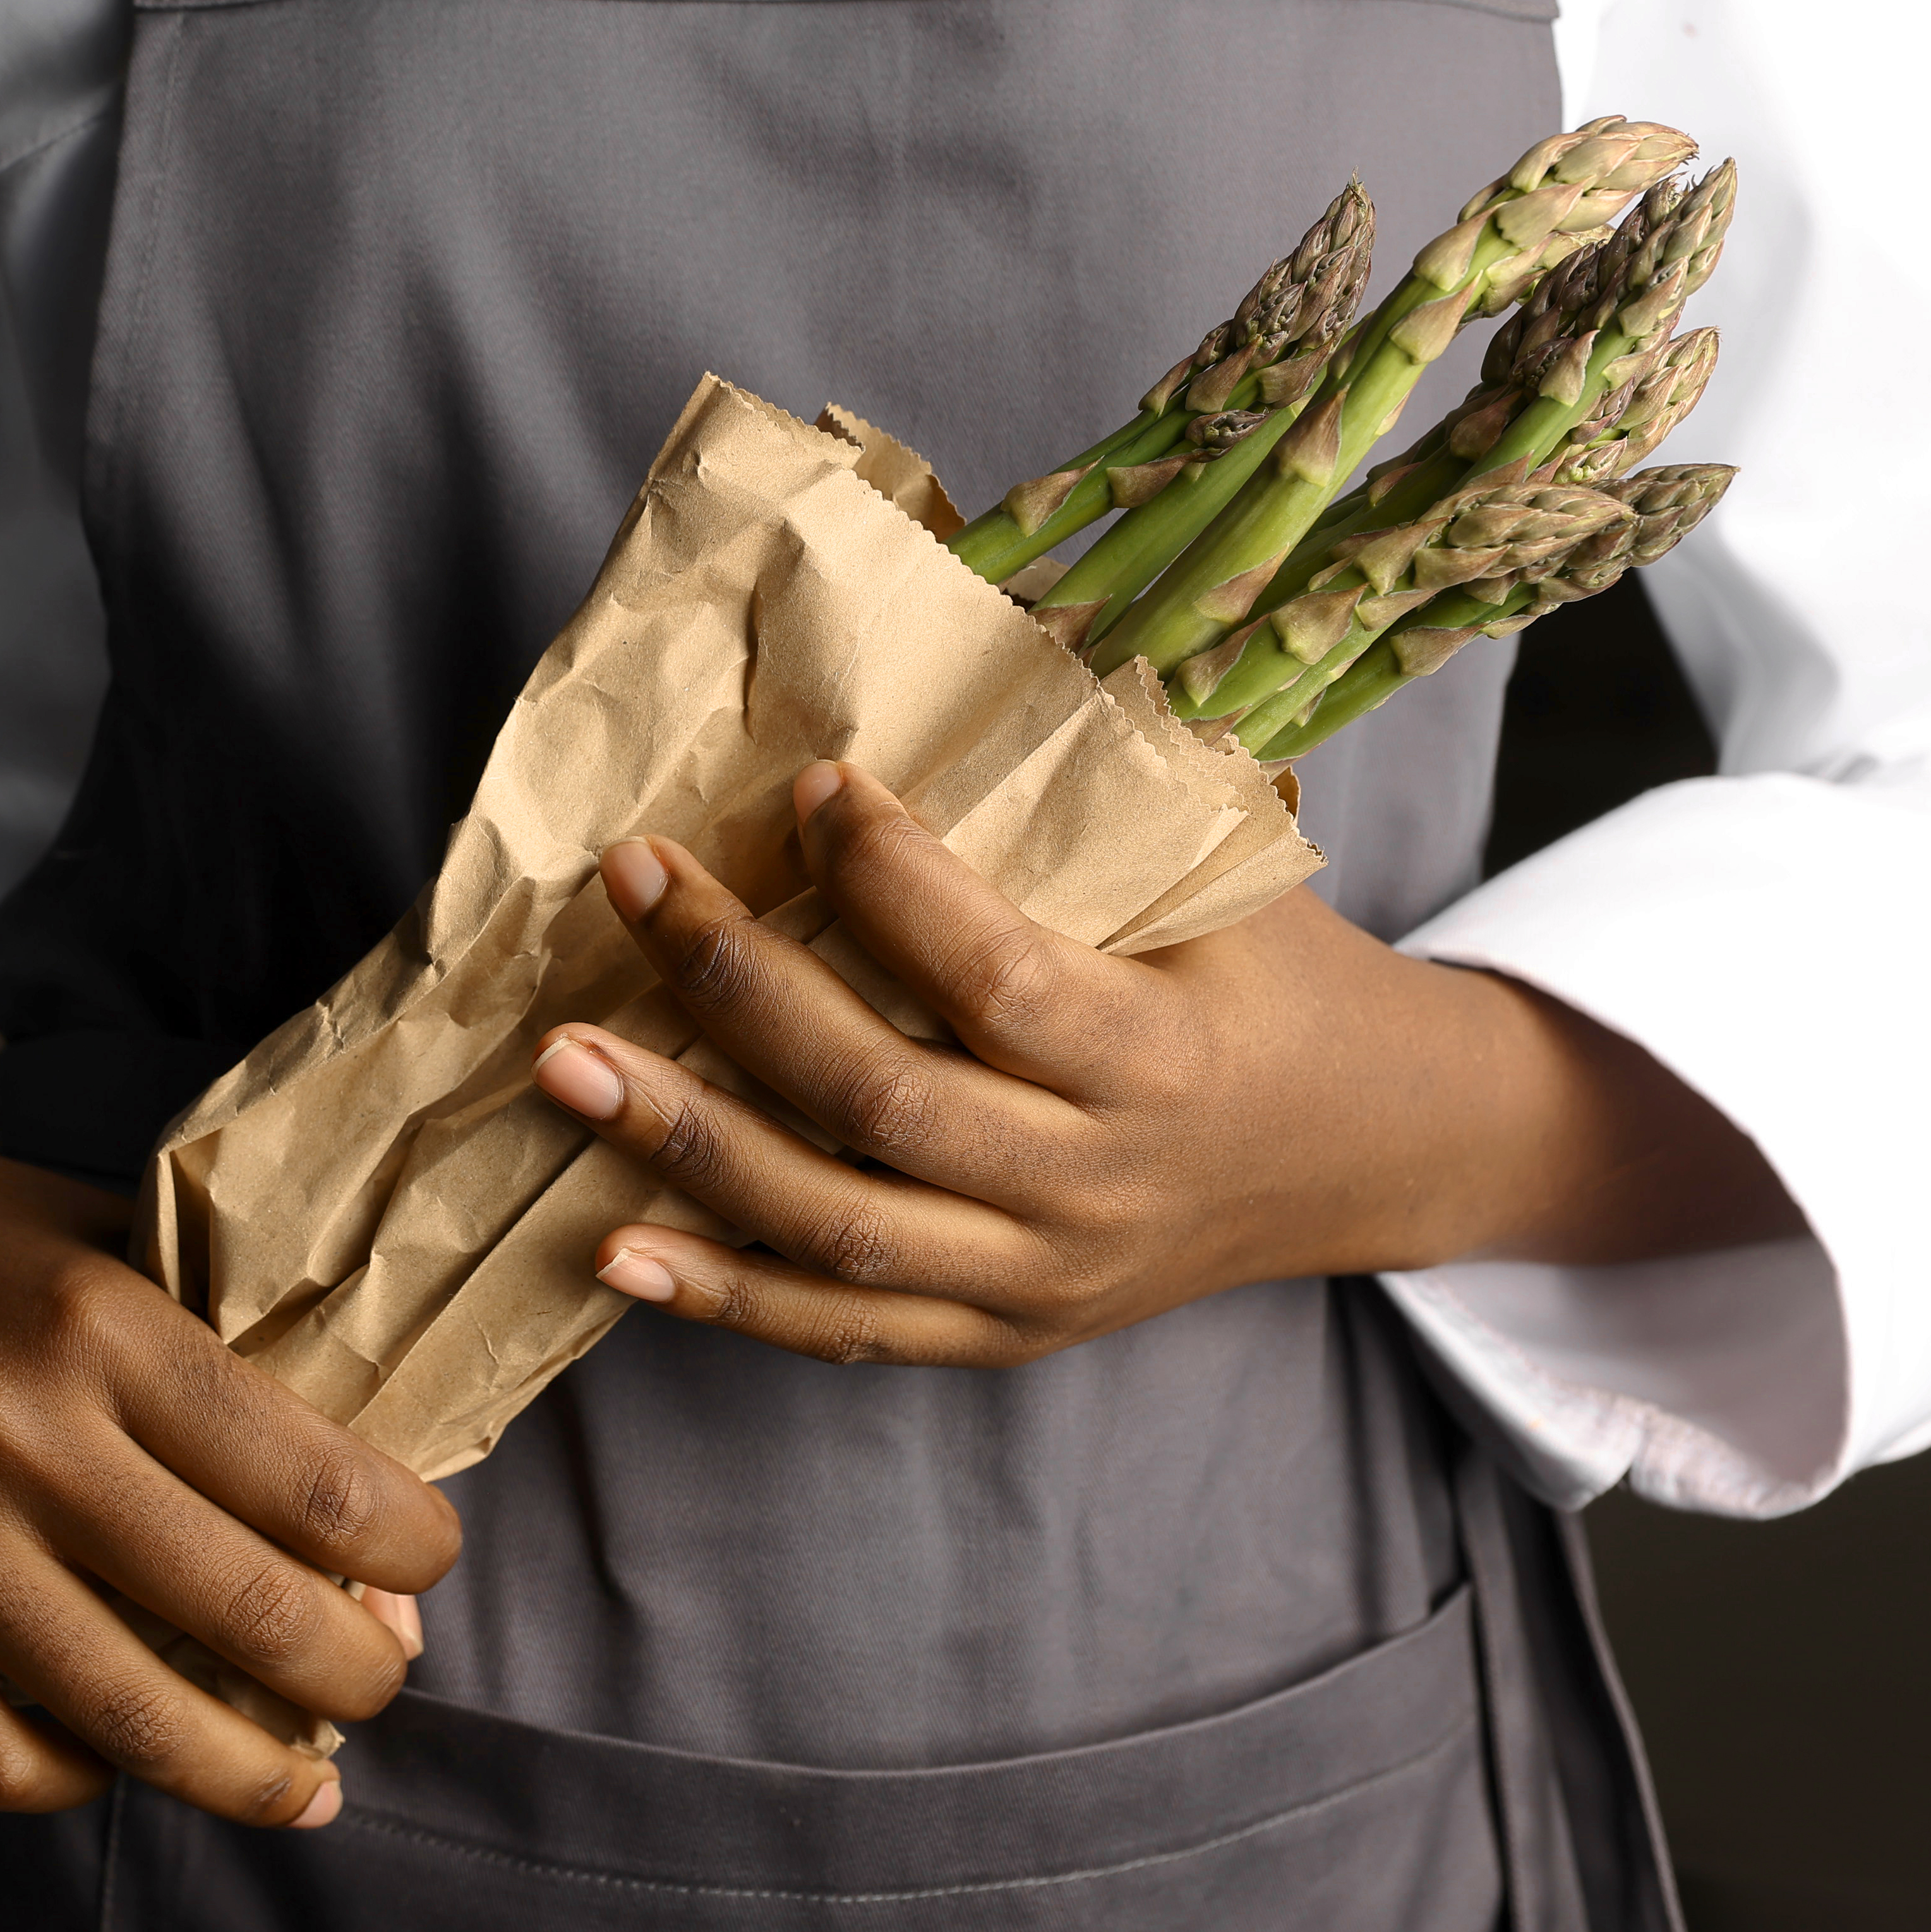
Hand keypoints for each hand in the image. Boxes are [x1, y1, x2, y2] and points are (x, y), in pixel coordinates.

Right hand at [0, 1086, 455, 1824]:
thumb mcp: (116, 1237)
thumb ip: (237, 1365)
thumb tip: (365, 1549)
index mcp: (98, 1320)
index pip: (310, 1480)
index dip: (409, 1547)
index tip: (428, 1562)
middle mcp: (10, 1434)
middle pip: (242, 1614)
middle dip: (354, 1678)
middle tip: (383, 1684)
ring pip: (126, 1719)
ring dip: (247, 1775)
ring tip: (307, 1786)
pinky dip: (84, 1780)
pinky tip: (132, 1757)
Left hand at [532, 761, 1799, 1366]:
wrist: (1369, 1149)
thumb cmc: (1272, 976)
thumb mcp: (1225, 871)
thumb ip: (1101, 780)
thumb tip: (959, 598)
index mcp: (1159, 1056)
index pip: (991, 973)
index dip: (883, 878)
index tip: (803, 784)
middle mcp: (1094, 1182)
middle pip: (881, 1098)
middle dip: (734, 987)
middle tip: (628, 880)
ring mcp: (1042, 1275)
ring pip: (836, 1227)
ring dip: (683, 1142)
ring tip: (561, 1062)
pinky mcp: (1002, 1333)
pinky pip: (839, 1331)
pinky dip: (719, 1295)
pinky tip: (605, 1246)